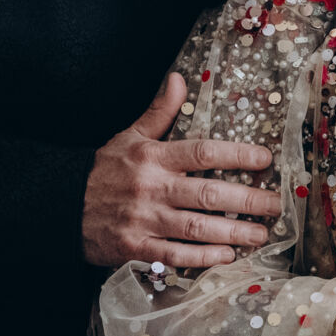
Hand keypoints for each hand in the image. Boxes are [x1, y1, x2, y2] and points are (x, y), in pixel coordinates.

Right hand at [81, 72, 282, 268]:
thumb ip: (160, 111)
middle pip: (209, 194)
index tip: (265, 159)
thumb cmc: (103, 169)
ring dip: (234, 232)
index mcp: (154, 157)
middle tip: (276, 205)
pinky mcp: (135, 248)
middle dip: (248, 201)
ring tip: (260, 234)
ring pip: (197, 227)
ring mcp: (144, 220)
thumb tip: (178, 78)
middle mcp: (152, 188)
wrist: (59, 205)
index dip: (237, 155)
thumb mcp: (130, 135)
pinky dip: (203, 257)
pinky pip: (175, 254)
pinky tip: (227, 255)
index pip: (203, 153)